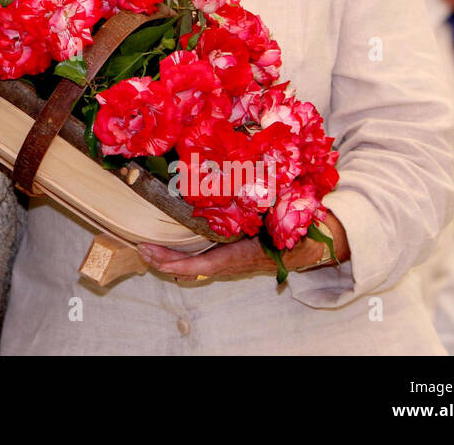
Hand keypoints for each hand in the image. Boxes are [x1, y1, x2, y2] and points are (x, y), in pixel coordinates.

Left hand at [138, 212, 348, 281]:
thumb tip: (258, 185)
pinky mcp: (229, 254)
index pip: (203, 264)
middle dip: (164, 260)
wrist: (313, 245)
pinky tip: (168, 244)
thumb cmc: (298, 230)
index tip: (153, 253)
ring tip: (145, 247)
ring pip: (194, 265)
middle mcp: (232, 261)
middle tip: (140, 248)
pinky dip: (182, 254)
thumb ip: (271, 207)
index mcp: (242, 254)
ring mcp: (229, 260)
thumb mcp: (284, 218)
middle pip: (191, 267)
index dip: (176, 262)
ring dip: (170, 258)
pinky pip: (201, 258)